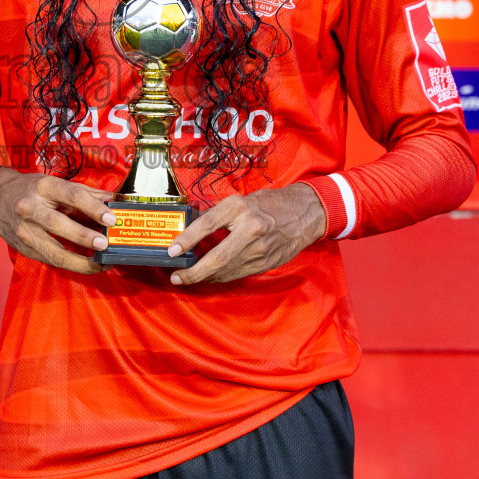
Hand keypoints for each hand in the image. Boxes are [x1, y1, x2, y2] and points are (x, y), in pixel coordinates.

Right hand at [0, 167, 116, 274]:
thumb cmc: (30, 189)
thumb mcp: (54, 183)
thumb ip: (85, 192)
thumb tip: (112, 200)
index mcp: (42, 187)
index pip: (71, 195)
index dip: (92, 207)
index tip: (111, 218)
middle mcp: (30, 208)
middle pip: (58, 224)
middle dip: (83, 236)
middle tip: (105, 244)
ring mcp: (24, 231)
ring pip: (52, 251)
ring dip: (79, 261)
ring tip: (99, 264)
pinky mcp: (23, 248)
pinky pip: (50, 260)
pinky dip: (70, 265)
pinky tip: (87, 265)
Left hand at [166, 183, 325, 285]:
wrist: (306, 213)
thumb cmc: (269, 203)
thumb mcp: (241, 199)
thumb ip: (217, 213)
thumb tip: (189, 224)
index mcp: (240, 207)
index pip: (207, 224)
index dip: (187, 239)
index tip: (172, 251)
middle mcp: (250, 228)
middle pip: (217, 257)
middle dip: (194, 272)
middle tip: (176, 277)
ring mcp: (260, 249)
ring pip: (227, 270)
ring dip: (204, 277)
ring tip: (187, 278)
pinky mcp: (266, 263)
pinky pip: (238, 274)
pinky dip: (220, 277)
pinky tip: (209, 277)